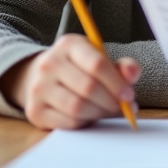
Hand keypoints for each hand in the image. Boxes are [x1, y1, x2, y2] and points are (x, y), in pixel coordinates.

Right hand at [0, 34, 140, 129]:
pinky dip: (85, 123)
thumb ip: (122, 66)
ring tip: (108, 112)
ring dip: (100, 114)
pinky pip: (68, 122)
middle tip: (123, 108)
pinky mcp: (35, 111)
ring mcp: (38, 88)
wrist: (41, 78)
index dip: (117, 83)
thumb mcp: (101, 60)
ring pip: (77, 107)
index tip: (129, 95)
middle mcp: (49, 63)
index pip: (97, 64)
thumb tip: (132, 74)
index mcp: (69, 44)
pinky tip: (90, 117)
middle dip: (111, 102)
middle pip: (88, 88)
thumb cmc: (80, 69)